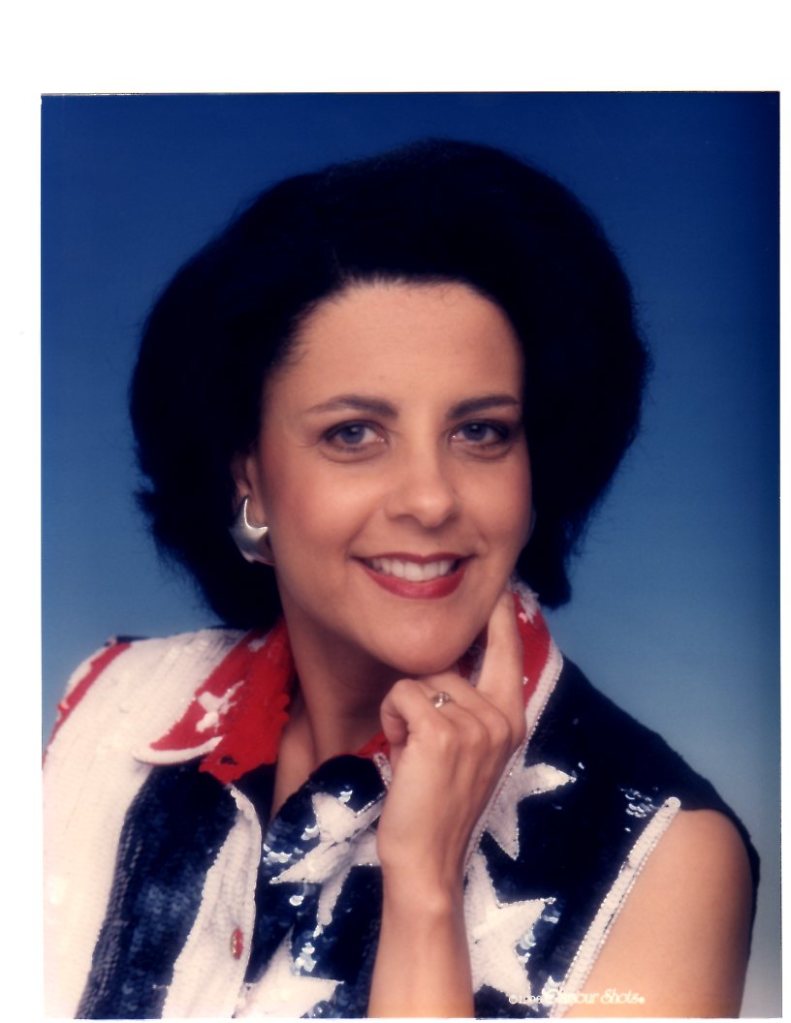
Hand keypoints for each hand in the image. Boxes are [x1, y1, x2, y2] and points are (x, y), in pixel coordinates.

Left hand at [376, 590, 525, 902]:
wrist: (427, 860)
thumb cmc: (438, 803)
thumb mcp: (468, 748)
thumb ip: (472, 705)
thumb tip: (453, 660)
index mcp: (511, 717)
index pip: (507, 647)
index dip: (499, 612)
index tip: (501, 581)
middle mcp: (501, 717)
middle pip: (446, 662)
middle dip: (421, 694)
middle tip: (425, 747)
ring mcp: (475, 724)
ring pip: (418, 679)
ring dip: (404, 712)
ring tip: (416, 756)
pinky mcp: (441, 733)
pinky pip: (401, 694)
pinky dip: (392, 720)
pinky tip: (403, 755)